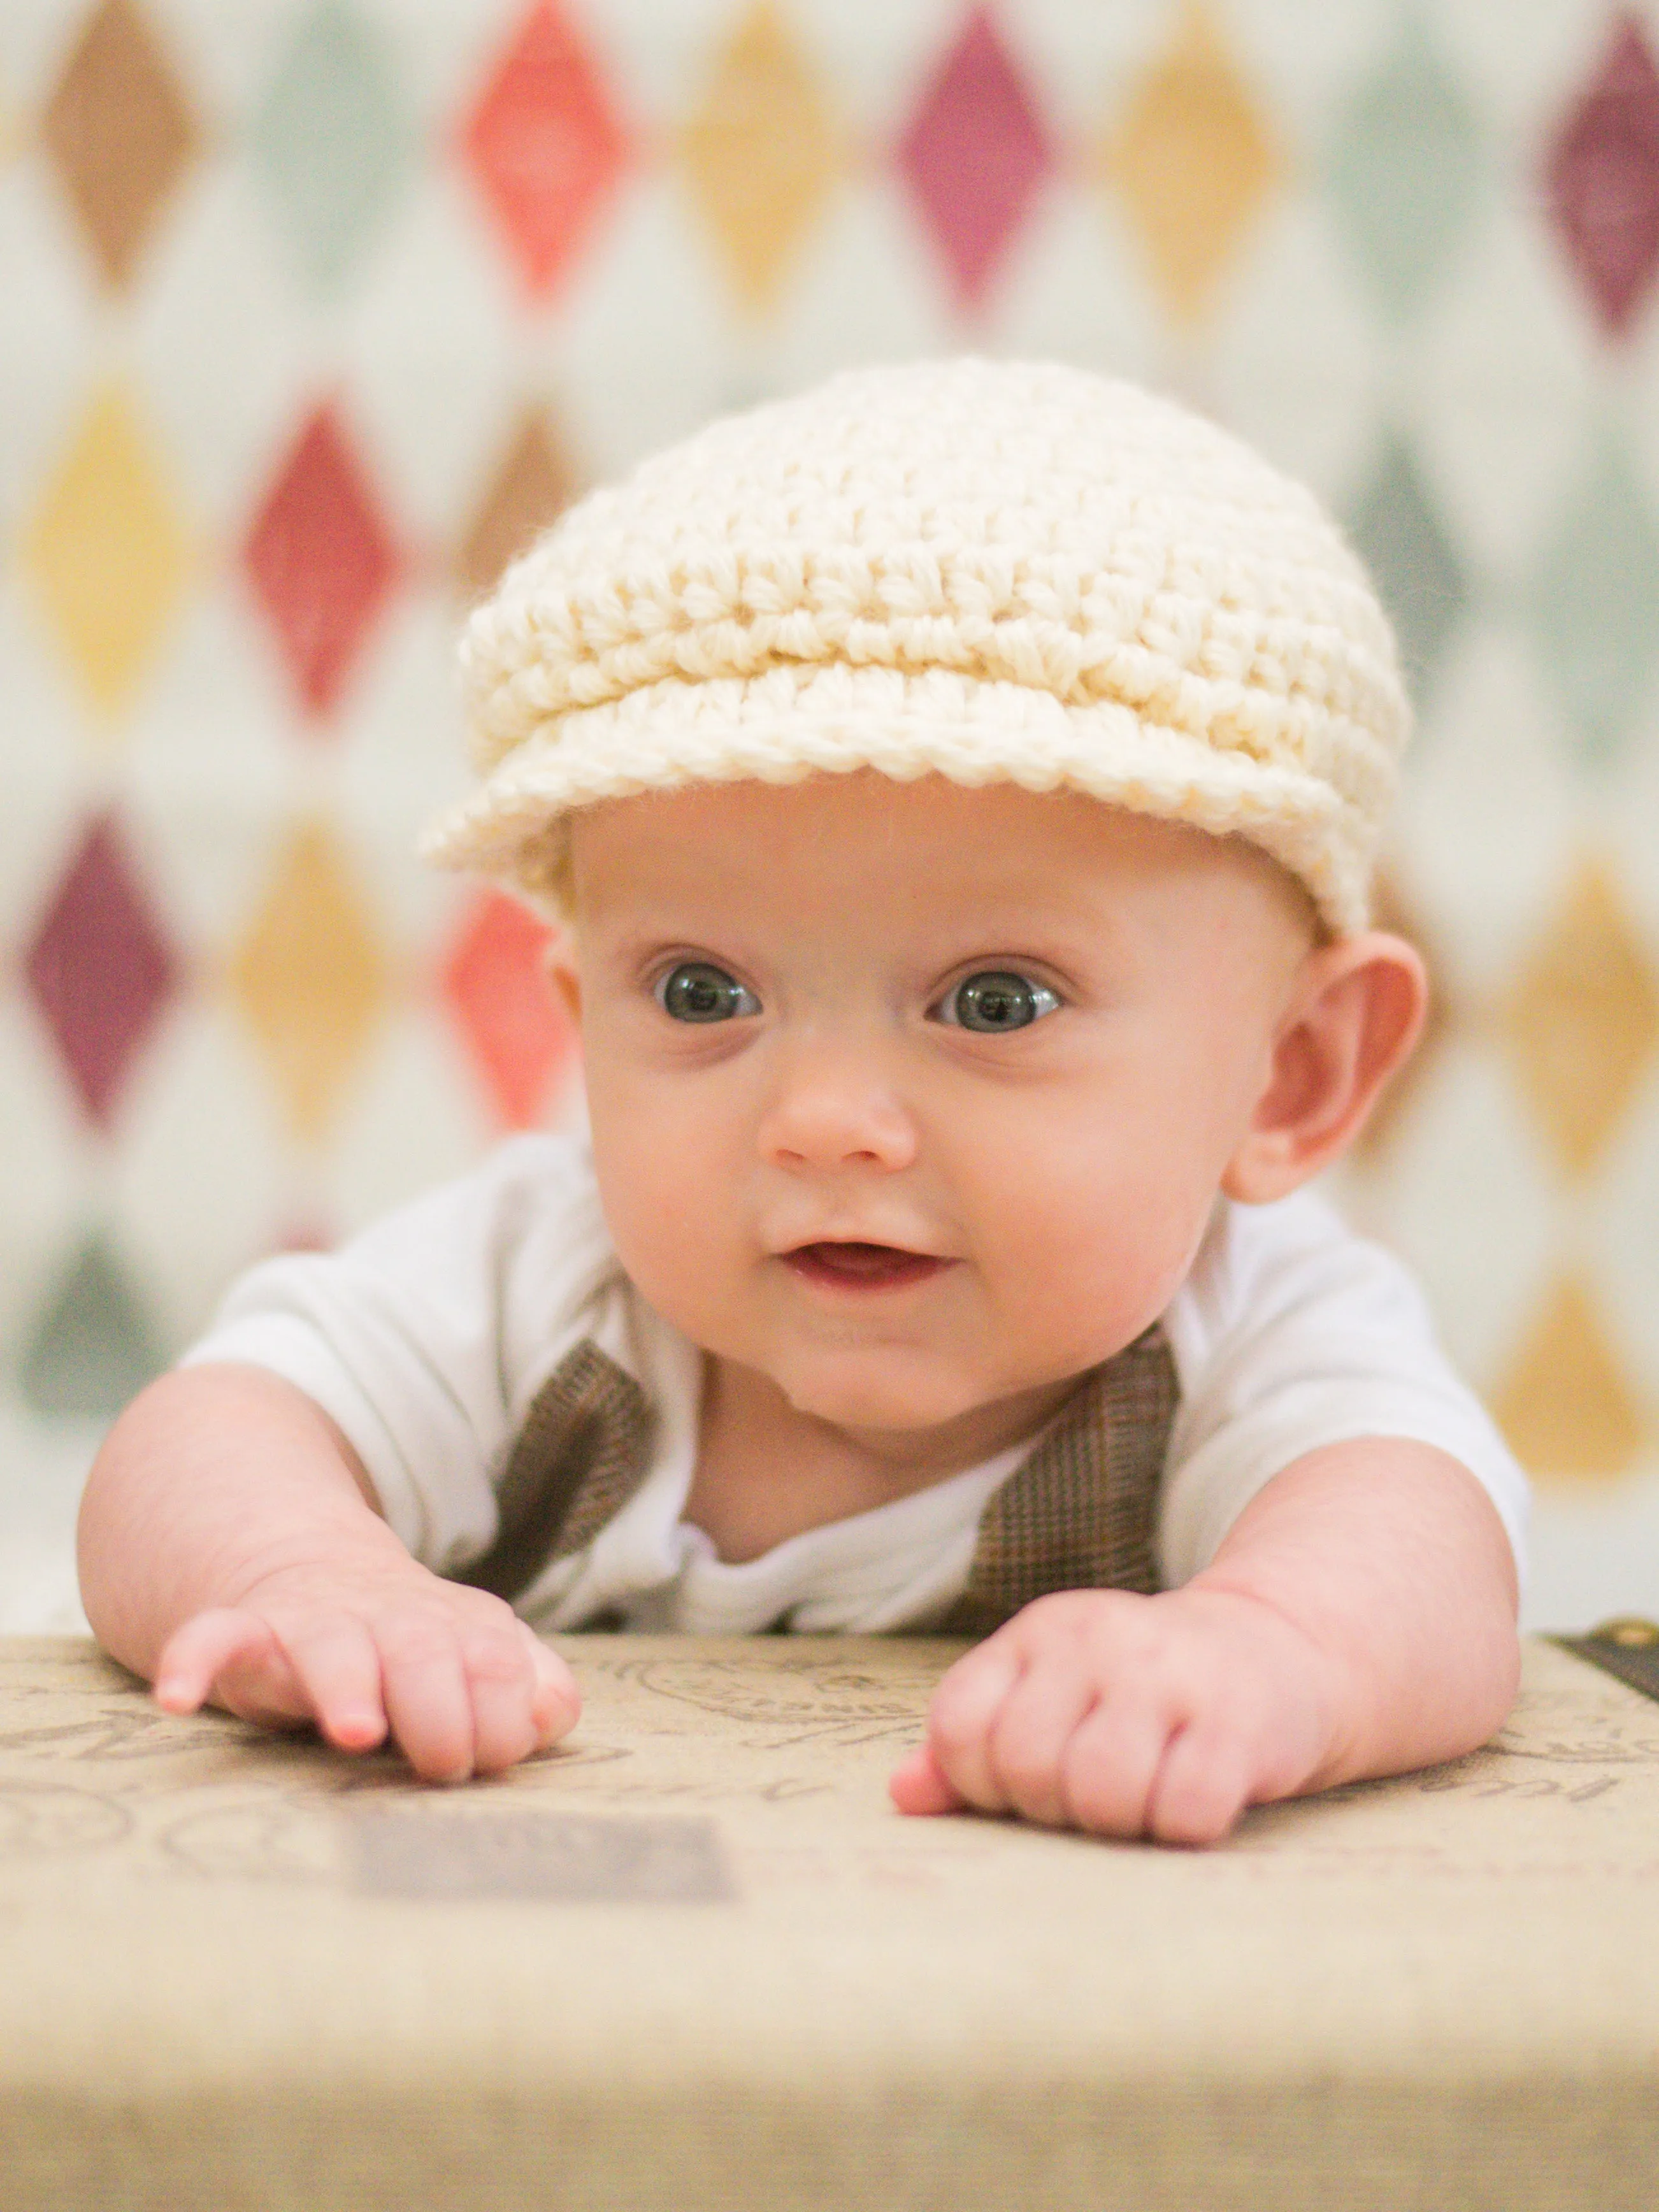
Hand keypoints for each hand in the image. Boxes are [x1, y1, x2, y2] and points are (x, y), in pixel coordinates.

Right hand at [152, 1555, 579, 1782]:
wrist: (318, 1572)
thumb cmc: (418, 1645)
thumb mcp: (482, 1654)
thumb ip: (532, 1685)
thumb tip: (549, 1715)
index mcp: (459, 1629)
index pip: (498, 1664)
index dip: (503, 1714)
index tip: (494, 1758)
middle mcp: (390, 1621)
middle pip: (423, 1653)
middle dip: (440, 1708)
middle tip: (445, 1763)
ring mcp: (315, 1624)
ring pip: (331, 1648)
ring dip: (346, 1687)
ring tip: (357, 1730)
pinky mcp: (247, 1634)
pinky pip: (212, 1637)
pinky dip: (193, 1661)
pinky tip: (176, 1697)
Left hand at [889, 1586, 1340, 1844]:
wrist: (1278, 1649)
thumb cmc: (1141, 1694)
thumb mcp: (1051, 1695)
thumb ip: (971, 1746)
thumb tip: (902, 1794)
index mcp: (1039, 1632)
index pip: (961, 1726)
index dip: (982, 1782)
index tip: (1026, 1785)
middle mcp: (1098, 1639)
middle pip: (1029, 1768)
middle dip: (1057, 1809)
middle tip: (1098, 1794)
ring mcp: (1170, 1675)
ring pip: (1103, 1794)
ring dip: (1123, 1824)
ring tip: (1146, 1797)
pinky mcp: (1238, 1721)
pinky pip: (1186, 1813)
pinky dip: (1186, 1828)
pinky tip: (1199, 1798)